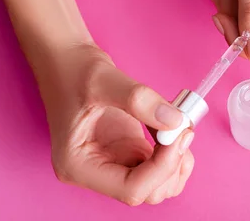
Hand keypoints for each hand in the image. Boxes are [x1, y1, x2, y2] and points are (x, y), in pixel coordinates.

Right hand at [36, 43, 194, 205]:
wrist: (66, 58)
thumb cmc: (73, 69)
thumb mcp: (104, 80)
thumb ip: (139, 100)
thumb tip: (176, 121)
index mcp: (79, 165)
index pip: (131, 188)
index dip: (162, 168)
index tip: (178, 134)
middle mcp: (95, 171)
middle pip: (147, 191)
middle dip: (172, 164)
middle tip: (183, 128)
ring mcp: (113, 162)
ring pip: (156, 183)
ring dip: (176, 160)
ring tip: (179, 125)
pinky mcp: (127, 150)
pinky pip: (158, 164)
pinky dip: (174, 149)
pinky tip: (172, 123)